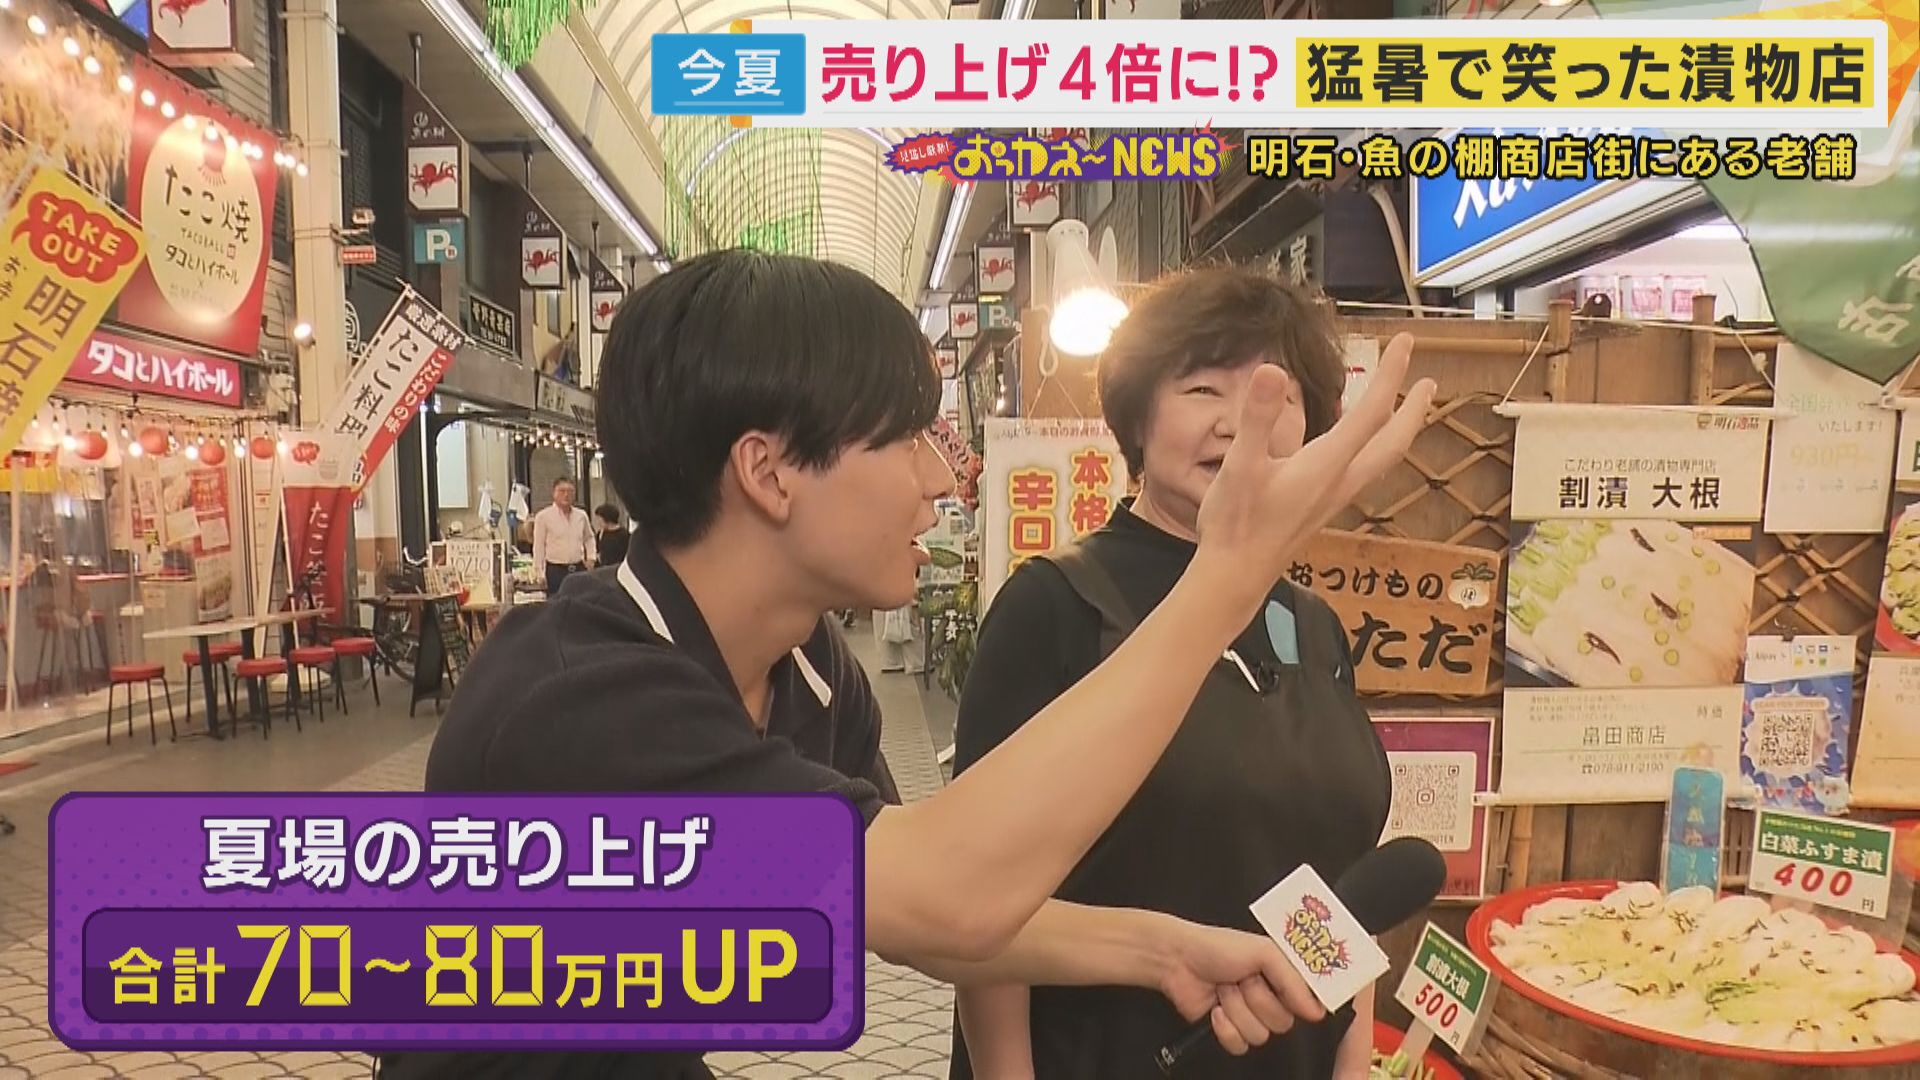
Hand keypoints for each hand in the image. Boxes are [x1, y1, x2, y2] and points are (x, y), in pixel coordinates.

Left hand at [1156, 920, 1325, 1056]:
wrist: (1178, 961)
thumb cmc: (1217, 947)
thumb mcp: (1263, 951)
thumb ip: (1293, 980)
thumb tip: (1316, 1010)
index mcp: (1283, 976)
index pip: (1309, 1002)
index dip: (1300, 1002)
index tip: (1284, 991)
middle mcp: (1271, 998)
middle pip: (1283, 1023)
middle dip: (1257, 1000)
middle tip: (1242, 980)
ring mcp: (1250, 1016)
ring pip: (1260, 1035)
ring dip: (1237, 1009)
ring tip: (1225, 989)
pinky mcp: (1230, 1031)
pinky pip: (1240, 1045)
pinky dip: (1224, 1027)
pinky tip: (1215, 1009)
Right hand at [1195, 332, 1433, 605]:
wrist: (1235, 576)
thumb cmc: (1235, 523)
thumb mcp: (1240, 465)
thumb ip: (1258, 418)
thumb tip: (1273, 371)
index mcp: (1325, 465)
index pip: (1370, 413)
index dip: (1391, 375)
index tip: (1405, 343)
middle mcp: (1339, 481)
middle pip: (1391, 442)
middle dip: (1413, 409)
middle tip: (1429, 382)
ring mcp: (1333, 498)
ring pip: (1382, 459)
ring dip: (1399, 430)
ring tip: (1408, 409)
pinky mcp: (1323, 508)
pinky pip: (1363, 470)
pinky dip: (1375, 448)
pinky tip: (1359, 445)